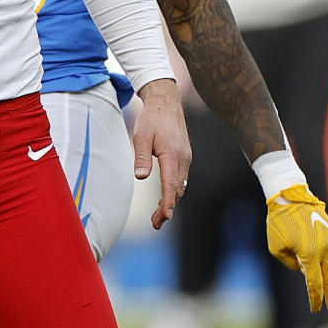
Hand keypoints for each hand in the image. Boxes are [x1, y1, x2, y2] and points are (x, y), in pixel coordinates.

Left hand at [131, 78, 191, 228]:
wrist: (166, 103)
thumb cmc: (152, 119)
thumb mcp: (141, 136)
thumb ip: (141, 157)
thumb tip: (141, 177)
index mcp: (172, 154)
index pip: (171, 184)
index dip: (167, 203)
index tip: (164, 217)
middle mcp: (183, 159)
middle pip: (177, 190)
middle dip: (168, 208)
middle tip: (155, 224)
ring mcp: (186, 158)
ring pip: (180, 186)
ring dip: (171, 201)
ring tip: (158, 217)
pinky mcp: (184, 157)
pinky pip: (180, 178)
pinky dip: (173, 191)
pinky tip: (165, 198)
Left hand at [266, 183, 327, 312]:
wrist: (289, 194)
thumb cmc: (278, 221)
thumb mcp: (276, 246)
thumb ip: (290, 262)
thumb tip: (302, 269)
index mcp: (310, 254)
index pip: (315, 282)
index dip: (315, 298)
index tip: (317, 309)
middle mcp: (325, 248)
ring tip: (324, 284)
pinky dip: (327, 257)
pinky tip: (320, 259)